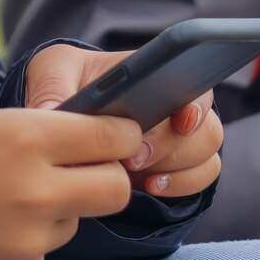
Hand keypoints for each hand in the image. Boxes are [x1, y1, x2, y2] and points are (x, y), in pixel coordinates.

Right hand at [0, 102, 143, 259]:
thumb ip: (54, 130)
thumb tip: (112, 136)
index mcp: (28, 138)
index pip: (111, 138)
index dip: (123, 136)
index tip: (122, 138)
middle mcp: (33, 190)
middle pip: (115, 190)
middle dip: (109, 178)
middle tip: (91, 171)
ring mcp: (26, 236)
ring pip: (75, 223)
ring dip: (59, 212)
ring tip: (14, 201)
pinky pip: (46, 254)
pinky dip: (32, 244)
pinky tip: (2, 228)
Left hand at [23, 44, 223, 196]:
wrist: (69, 119)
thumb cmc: (68, 85)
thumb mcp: (52, 71)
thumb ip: (53, 86)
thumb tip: (52, 113)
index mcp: (158, 76)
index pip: (198, 86)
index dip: (197, 106)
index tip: (181, 120)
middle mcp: (179, 108)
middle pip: (207, 130)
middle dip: (172, 148)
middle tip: (133, 158)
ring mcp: (181, 141)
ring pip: (207, 158)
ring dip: (175, 168)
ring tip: (138, 175)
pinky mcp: (177, 168)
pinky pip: (200, 180)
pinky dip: (179, 186)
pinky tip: (149, 187)